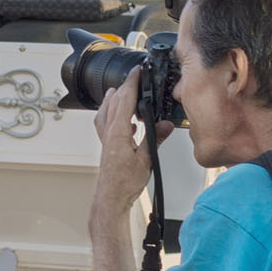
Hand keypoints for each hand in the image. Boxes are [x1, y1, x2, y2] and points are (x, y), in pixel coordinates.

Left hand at [90, 67, 169, 224]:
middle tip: (135, 77)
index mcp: (118, 132)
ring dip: (113, 99)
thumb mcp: (146, 160)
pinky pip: (105, 124)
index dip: (132, 83)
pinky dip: (111, 115)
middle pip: (114, 102)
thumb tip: (166, 125)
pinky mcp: (107, 147)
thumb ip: (156, 139)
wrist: (111, 199)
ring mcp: (106, 140)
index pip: (125, 99)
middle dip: (124, 87)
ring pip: (106, 112)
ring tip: (118, 91)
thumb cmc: (125, 183)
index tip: (137, 71)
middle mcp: (109, 133)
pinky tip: (121, 120)